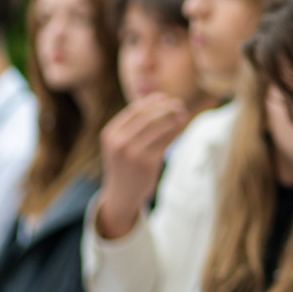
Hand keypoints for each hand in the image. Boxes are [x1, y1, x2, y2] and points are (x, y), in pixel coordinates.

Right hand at [94, 95, 189, 239]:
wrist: (122, 194)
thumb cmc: (124, 164)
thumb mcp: (119, 143)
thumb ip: (132, 124)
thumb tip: (156, 99)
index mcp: (110, 135)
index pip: (133, 111)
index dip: (151, 102)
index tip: (164, 97)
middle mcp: (119, 143)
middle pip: (148, 117)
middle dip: (165, 108)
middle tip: (179, 105)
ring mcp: (133, 154)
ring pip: (159, 129)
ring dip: (174, 119)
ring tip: (183, 114)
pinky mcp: (147, 164)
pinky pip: (166, 142)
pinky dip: (176, 132)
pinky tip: (182, 127)